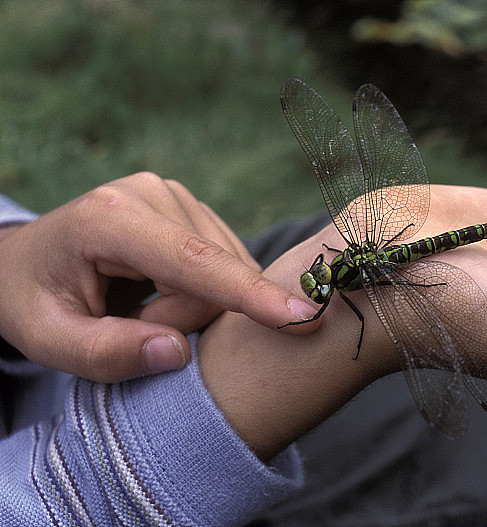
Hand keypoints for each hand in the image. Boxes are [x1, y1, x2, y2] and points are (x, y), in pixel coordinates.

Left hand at [0, 172, 319, 381]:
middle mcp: (154, 193)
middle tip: (129, 325)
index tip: (300, 314)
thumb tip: (177, 354)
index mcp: (110, 218)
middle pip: (211, 277)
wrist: (27, 260)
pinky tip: (162, 290)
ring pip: (226, 273)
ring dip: (191, 308)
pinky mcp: (195, 209)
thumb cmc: (33, 300)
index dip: (246, 293)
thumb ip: (106, 352)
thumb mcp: (47, 339)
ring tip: (139, 307)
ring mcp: (178, 196)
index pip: (192, 261)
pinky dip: (202, 293)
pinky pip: (227, 265)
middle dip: (181, 319)